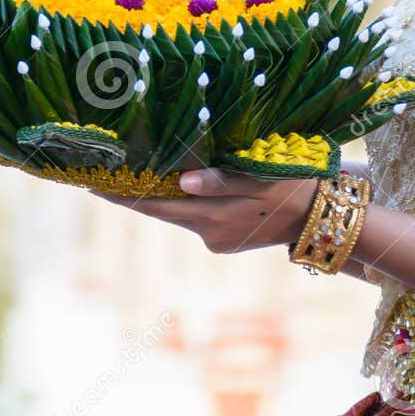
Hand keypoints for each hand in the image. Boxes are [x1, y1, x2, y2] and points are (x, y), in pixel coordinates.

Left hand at [92, 169, 318, 255]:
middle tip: (96, 177)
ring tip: (131, 174)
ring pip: (178, 213)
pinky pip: (197, 218)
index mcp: (213, 216)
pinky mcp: (224, 241)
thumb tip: (182, 182)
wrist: (322, 218)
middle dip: (129, 195)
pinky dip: (185, 203)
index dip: (123, 195)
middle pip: (159, 211)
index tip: (92, 183)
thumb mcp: (260, 176)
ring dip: (157, 197)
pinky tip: (180, 185)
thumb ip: (222, 180)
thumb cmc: (293, 185)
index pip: (155, 204)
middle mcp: (208, 232)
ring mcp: (216, 239)